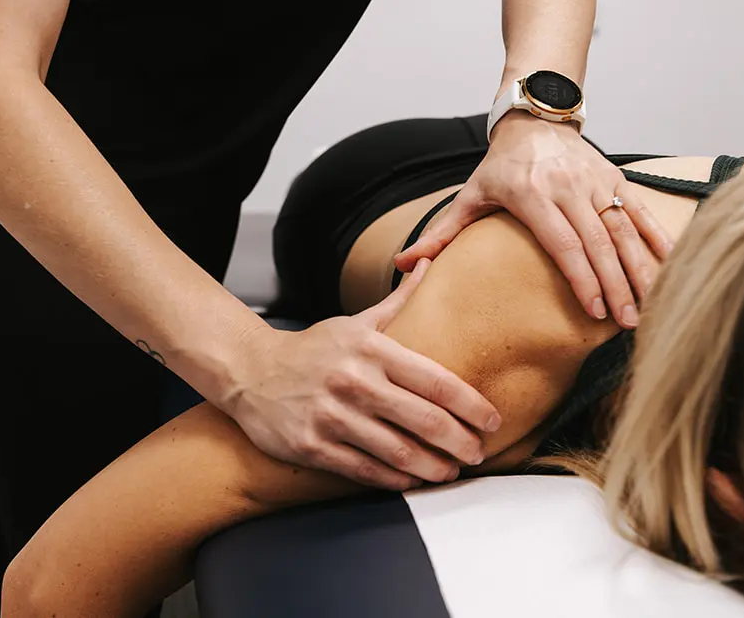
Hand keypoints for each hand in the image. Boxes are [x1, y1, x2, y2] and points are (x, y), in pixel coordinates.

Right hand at [220, 261, 501, 490]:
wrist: (250, 371)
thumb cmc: (313, 349)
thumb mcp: (355, 322)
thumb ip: (399, 302)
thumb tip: (431, 263)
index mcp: (370, 348)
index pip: (435, 379)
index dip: (471, 404)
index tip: (492, 420)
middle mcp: (353, 381)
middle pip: (424, 420)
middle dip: (460, 441)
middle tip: (479, 452)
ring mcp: (332, 416)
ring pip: (399, 451)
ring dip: (434, 467)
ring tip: (453, 470)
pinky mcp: (313, 446)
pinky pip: (366, 470)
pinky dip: (397, 480)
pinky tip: (414, 480)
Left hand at [393, 114, 673, 325]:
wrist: (535, 116)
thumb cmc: (501, 165)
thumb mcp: (471, 194)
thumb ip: (443, 233)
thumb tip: (403, 263)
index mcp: (532, 194)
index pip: (563, 241)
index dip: (581, 276)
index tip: (594, 311)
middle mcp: (568, 186)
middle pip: (598, 241)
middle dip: (616, 285)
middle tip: (629, 324)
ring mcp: (596, 181)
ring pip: (624, 229)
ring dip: (641, 269)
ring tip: (651, 306)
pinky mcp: (616, 178)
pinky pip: (641, 211)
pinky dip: (660, 238)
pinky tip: (674, 266)